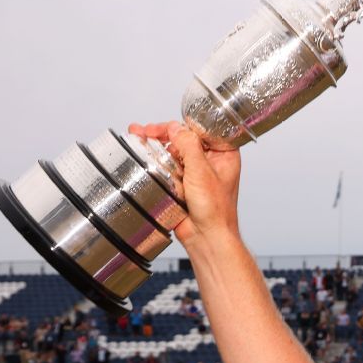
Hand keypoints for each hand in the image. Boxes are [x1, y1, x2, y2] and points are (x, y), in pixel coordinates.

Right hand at [127, 121, 241, 248]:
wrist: (206, 237)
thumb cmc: (215, 211)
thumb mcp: (201, 172)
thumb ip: (188, 146)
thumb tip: (176, 128)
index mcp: (224, 154)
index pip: (202, 130)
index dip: (182, 126)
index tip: (165, 127)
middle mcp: (211, 161)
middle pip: (185, 139)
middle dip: (164, 134)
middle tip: (146, 131)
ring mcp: (196, 172)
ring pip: (174, 152)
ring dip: (157, 145)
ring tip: (138, 137)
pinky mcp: (183, 183)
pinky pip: (168, 167)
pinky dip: (156, 161)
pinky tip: (143, 152)